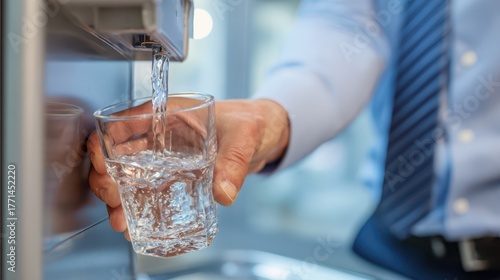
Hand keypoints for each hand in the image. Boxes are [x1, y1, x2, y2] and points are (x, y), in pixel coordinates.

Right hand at [87, 99, 289, 236]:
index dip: (105, 142)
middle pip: (121, 154)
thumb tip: (223, 191)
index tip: (102, 164)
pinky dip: (141, 206)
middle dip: (107, 177)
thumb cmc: (253, 121)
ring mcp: (168, 158)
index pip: (125, 122)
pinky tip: (137, 223)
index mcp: (170, 113)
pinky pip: (152, 190)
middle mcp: (163, 136)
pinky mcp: (178, 176)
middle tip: (112, 197)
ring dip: (121, 198)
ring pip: (131, 176)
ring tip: (121, 219)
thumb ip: (234, 160)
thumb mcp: (245, 135)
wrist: (268, 135)